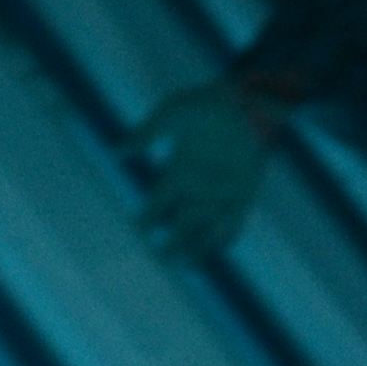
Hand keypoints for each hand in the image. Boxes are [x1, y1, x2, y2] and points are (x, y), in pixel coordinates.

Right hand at [129, 80, 279, 262]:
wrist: (251, 101)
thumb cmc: (209, 103)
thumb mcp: (173, 114)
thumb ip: (146, 133)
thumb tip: (115, 151)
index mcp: (178, 170)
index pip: (157, 202)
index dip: (147, 217)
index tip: (137, 230)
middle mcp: (198, 186)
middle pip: (179, 222)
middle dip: (170, 240)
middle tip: (159, 257)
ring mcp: (222, 190)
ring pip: (205, 227)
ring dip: (196, 245)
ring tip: (185, 265)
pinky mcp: (245, 191)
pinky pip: (236, 220)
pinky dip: (227, 235)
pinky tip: (218, 249)